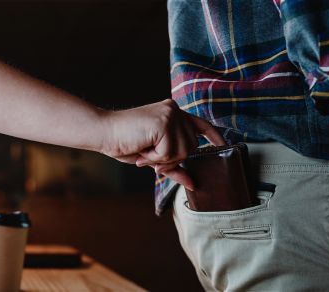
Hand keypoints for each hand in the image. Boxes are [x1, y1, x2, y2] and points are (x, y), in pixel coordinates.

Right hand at [100, 99, 224, 189]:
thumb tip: (193, 182)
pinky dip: (155, 157)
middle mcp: (174, 110)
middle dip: (173, 159)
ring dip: (162, 159)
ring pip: (182, 150)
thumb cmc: (125, 142)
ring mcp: (170, 114)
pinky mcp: (163, 122)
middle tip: (150, 158)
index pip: (201, 124)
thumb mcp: (154, 157)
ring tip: (144, 152)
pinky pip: (169, 151)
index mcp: (173, 114)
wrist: (104, 133)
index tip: (224, 146)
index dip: (214, 136)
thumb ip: (174, 166)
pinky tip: (142, 149)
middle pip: (191, 146)